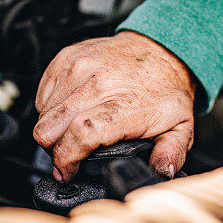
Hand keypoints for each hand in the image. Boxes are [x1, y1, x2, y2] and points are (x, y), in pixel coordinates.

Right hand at [34, 31, 195, 180]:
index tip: (68, 172)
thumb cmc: (166, 88)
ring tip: (74, 131)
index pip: (80, 135)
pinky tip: (72, 111)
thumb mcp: (180, 128)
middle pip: (49, 129)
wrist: (160, 48)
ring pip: (43, 114)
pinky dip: (51, 109)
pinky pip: (43, 95)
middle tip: (71, 155)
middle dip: (54, 151)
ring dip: (53, 130)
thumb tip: (162, 174)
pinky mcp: (66, 58)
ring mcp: (78, 67)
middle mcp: (98, 83)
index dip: (66, 160)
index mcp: (124, 105)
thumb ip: (170, 155)